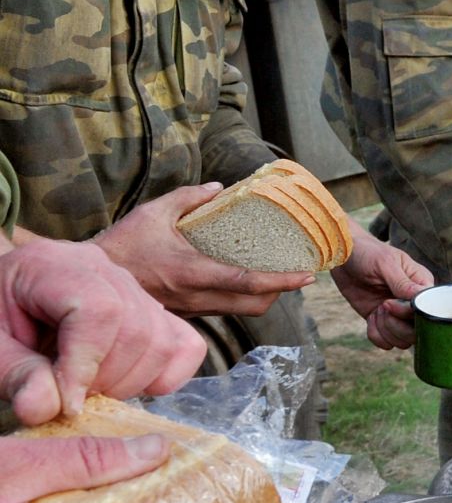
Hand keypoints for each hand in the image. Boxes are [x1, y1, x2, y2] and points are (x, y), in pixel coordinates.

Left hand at [0, 239, 205, 425]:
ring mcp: (134, 287)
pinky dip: (163, 376)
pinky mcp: (153, 311)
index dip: (87, 364)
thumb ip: (13, 374)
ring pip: (164, 342)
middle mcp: (102, 269)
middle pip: (137, 329)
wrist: (5, 303)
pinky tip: (124, 383)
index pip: (99, 310)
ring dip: (131, 382)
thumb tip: (46, 408)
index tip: (67, 404)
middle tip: (71, 398)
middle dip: (107, 380)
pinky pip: (186, 345)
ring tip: (90, 390)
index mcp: (52, 266)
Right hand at [95, 186, 311, 317]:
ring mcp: (191, 309)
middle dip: (280, 292)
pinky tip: (242, 281)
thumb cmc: (123, 245)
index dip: (282, 281)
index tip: (307, 275)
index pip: (248, 283)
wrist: (93, 281)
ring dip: (261, 297)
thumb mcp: (154, 212)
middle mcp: (197, 297)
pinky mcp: (184, 314)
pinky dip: (239, 299)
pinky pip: (221, 310)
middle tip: (295, 274)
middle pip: (254, 306)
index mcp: (194, 272)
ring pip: (239, 310)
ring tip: (275, 276)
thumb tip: (219, 188)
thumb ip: (190, 197)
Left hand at [330, 230, 432, 350]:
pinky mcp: (380, 320)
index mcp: (420, 285)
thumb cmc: (369, 253)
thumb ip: (403, 283)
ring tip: (376, 312)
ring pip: (403, 340)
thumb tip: (421, 297)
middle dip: (396, 325)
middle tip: (381, 307)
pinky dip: (376, 335)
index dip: (409, 314)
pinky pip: (385, 341)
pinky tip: (370, 319)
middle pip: (417, 331)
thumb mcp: (386, 264)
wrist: (344, 256)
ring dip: (386, 331)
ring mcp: (396, 313)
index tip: (389, 302)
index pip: (427, 311)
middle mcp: (411, 302)